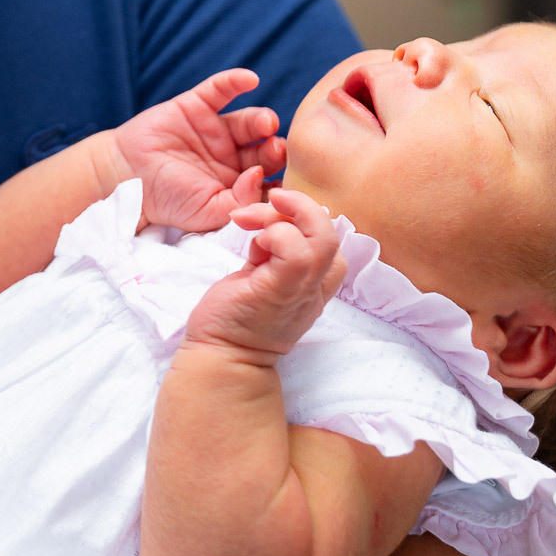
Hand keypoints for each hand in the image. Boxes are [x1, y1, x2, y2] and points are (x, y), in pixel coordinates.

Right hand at [108, 69, 285, 233]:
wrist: (125, 178)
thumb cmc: (167, 201)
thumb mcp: (208, 212)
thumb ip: (240, 201)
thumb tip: (260, 176)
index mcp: (237, 182)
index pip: (269, 178)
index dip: (281, 179)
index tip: (287, 183)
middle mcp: (232, 154)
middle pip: (264, 148)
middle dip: (275, 149)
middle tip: (277, 150)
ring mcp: (215, 129)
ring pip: (249, 121)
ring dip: (262, 120)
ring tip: (266, 123)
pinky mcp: (197, 105)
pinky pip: (220, 89)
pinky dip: (235, 81)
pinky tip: (250, 79)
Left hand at [183, 188, 346, 358]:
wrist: (222, 356)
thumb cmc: (236, 316)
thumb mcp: (263, 276)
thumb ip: (274, 253)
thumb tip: (269, 223)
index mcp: (312, 284)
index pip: (330, 241)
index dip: (307, 218)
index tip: (272, 219)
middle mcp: (314, 288)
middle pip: (333, 234)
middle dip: (301, 205)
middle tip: (271, 198)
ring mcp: (301, 292)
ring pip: (321, 239)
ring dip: (283, 216)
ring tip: (250, 218)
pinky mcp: (280, 292)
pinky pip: (296, 253)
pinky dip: (276, 234)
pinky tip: (254, 245)